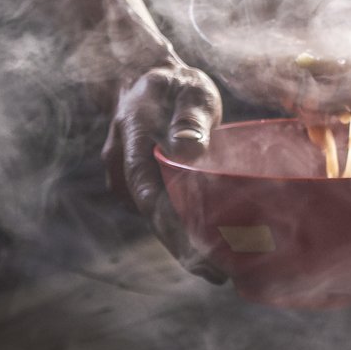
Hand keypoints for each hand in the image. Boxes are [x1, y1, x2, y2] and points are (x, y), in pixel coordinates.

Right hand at [62, 0, 227, 281]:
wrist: (149, 74)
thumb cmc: (175, 82)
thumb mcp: (190, 90)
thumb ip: (191, 119)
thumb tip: (189, 152)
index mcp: (132, 146)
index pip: (153, 201)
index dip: (177, 233)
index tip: (203, 257)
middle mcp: (125, 168)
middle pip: (156, 219)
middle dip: (186, 250)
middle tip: (222, 275)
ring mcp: (130, 178)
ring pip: (159, 218)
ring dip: (187, 242)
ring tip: (225, 268)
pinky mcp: (143, 183)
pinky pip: (163, 209)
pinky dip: (185, 226)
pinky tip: (213, 243)